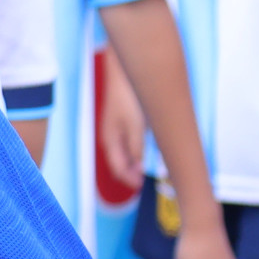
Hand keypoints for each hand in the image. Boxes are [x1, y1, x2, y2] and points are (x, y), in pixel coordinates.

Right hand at [100, 53, 146, 189]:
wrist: (122, 73)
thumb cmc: (127, 98)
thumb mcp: (135, 126)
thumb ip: (137, 148)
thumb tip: (138, 166)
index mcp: (110, 141)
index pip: (117, 169)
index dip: (130, 180)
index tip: (143, 184)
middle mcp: (110, 137)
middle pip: (119, 162)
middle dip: (131, 172)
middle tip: (147, 178)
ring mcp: (115, 128)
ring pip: (123, 153)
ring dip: (134, 161)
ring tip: (148, 166)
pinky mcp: (121, 120)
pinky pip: (127, 142)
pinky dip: (135, 149)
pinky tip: (146, 146)